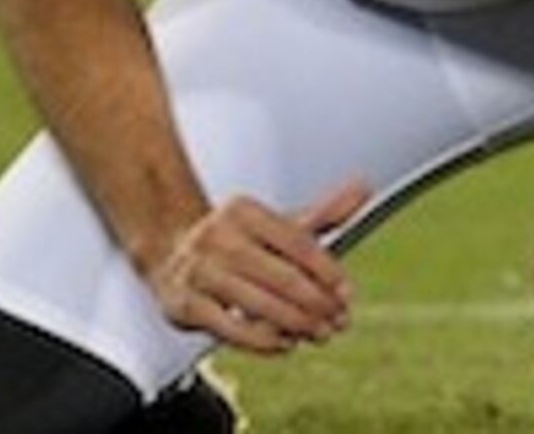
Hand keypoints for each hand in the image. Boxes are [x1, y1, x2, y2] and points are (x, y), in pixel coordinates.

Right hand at [144, 178, 368, 356]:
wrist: (170, 247)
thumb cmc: (235, 239)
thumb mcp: (275, 222)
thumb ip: (320, 213)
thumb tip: (363, 189)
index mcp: (245, 211)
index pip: (297, 242)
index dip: (327, 271)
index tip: (347, 293)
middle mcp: (219, 237)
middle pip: (282, 277)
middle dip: (317, 304)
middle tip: (340, 320)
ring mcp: (199, 271)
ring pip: (260, 305)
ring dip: (297, 324)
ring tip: (320, 333)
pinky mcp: (185, 304)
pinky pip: (231, 329)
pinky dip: (263, 340)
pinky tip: (285, 343)